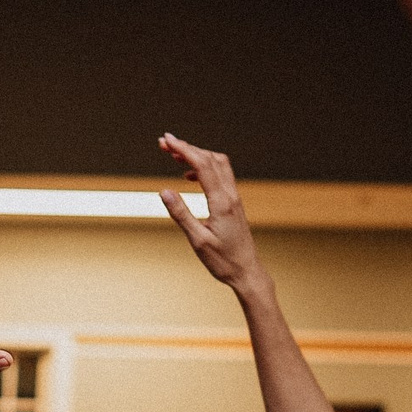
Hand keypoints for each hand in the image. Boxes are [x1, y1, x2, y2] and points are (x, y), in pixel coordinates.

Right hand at [158, 134, 262, 290]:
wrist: (247, 271)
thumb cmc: (222, 260)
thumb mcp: (197, 240)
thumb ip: (181, 214)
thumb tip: (164, 191)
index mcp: (221, 202)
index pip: (202, 165)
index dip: (183, 149)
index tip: (167, 140)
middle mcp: (230, 195)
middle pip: (210, 159)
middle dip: (187, 148)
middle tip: (164, 144)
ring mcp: (234, 197)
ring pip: (218, 163)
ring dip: (197, 155)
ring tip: (174, 155)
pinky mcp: (234, 202)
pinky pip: (221, 175)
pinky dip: (204, 167)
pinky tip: (189, 176)